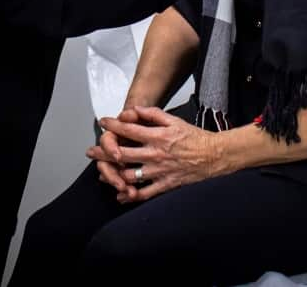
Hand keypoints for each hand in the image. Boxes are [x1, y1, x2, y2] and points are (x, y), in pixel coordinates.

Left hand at [88, 106, 223, 203]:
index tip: (103, 123)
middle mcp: (155, 154)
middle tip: (91, 152)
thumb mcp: (175, 120)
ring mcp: (159, 171)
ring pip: (129, 175)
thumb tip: (135, 110)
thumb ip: (153, 114)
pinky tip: (120, 195)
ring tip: (102, 174)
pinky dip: (130, 195)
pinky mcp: (165, 185)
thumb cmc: (195, 138)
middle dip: (103, 152)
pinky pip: (144, 193)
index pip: (129, 131)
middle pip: (122, 154)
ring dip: (112, 175)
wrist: (215, 156)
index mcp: (158, 136)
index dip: (113, 126)